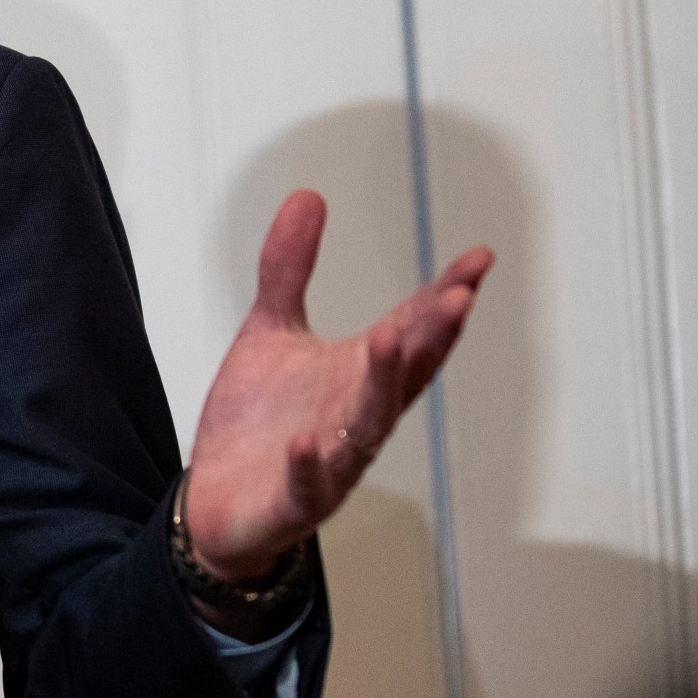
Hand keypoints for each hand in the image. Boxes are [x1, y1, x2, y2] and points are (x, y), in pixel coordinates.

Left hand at [186, 190, 490, 585]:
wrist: (219, 500)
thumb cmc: (260, 421)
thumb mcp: (271, 330)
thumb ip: (289, 269)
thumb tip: (308, 196)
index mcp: (358, 374)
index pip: (411, 330)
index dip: (444, 297)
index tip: (478, 259)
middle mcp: (356, 416)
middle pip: (404, 373)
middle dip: (430, 337)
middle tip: (457, 296)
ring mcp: (332, 460)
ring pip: (368, 425)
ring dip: (381, 386)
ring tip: (389, 343)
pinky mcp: (296, 499)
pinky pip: (310, 484)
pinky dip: (313, 465)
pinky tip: (309, 443)